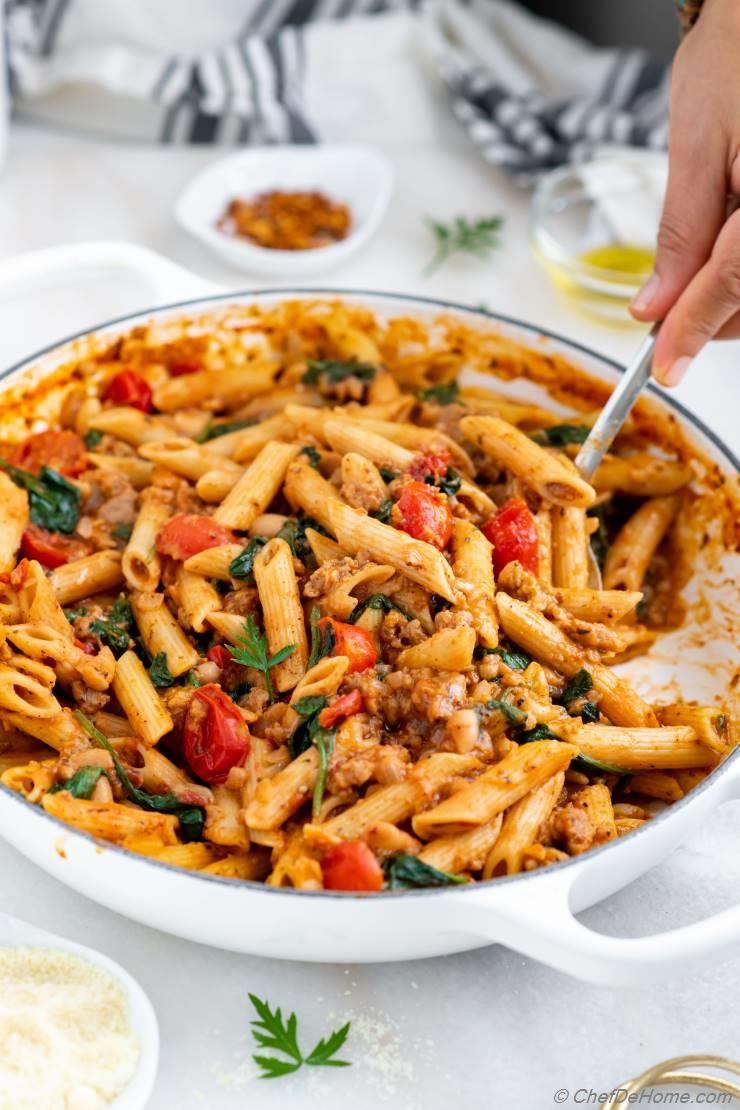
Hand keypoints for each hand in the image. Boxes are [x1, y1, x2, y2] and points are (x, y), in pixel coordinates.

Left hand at [630, 0, 739, 384]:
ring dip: (731, 292)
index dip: (692, 331)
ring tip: (702, 258)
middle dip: (710, 314)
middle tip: (665, 312)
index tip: (663, 367)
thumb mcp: (697, 144)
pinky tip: (730, 241)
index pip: (732, 285)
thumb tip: (656, 306)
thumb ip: (681, 235)